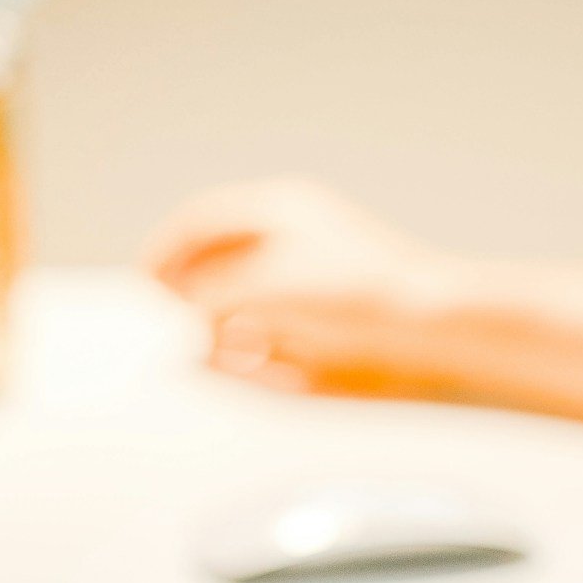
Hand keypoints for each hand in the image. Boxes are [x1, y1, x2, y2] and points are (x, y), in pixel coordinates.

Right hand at [141, 177, 466, 396]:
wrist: (436, 333)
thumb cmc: (354, 298)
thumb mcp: (264, 291)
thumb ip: (208, 301)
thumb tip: (179, 322)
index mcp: (281, 210)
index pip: (202, 222)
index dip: (165, 256)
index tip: (146, 292)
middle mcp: (295, 241)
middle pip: (218, 267)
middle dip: (196, 301)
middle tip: (182, 330)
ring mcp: (314, 286)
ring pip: (245, 310)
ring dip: (228, 334)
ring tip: (229, 356)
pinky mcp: (331, 329)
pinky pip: (276, 343)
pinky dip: (262, 360)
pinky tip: (272, 373)